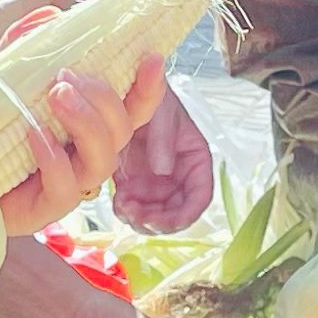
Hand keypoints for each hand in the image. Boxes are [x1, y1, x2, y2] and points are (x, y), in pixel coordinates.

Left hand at [0, 48, 153, 236]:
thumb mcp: (2, 74)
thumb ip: (25, 44)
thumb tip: (51, 15)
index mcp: (85, 124)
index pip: (131, 108)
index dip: (148, 87)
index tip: (150, 57)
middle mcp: (84, 155)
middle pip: (122, 131)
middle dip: (103, 99)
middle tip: (65, 78)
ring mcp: (68, 185)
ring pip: (103, 161)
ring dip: (86, 124)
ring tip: (56, 97)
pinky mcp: (44, 211)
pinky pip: (65, 189)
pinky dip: (53, 158)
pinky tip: (32, 134)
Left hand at [109, 77, 215, 231]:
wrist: (126, 94)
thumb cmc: (152, 99)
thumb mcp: (162, 111)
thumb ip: (164, 139)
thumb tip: (163, 170)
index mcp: (195, 161)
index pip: (200, 197)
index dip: (187, 215)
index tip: (168, 222)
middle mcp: (179, 177)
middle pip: (176, 213)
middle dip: (159, 221)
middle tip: (138, 217)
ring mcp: (157, 183)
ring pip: (155, 215)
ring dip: (141, 219)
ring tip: (124, 207)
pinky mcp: (135, 184)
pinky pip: (134, 206)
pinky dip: (126, 210)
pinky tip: (117, 201)